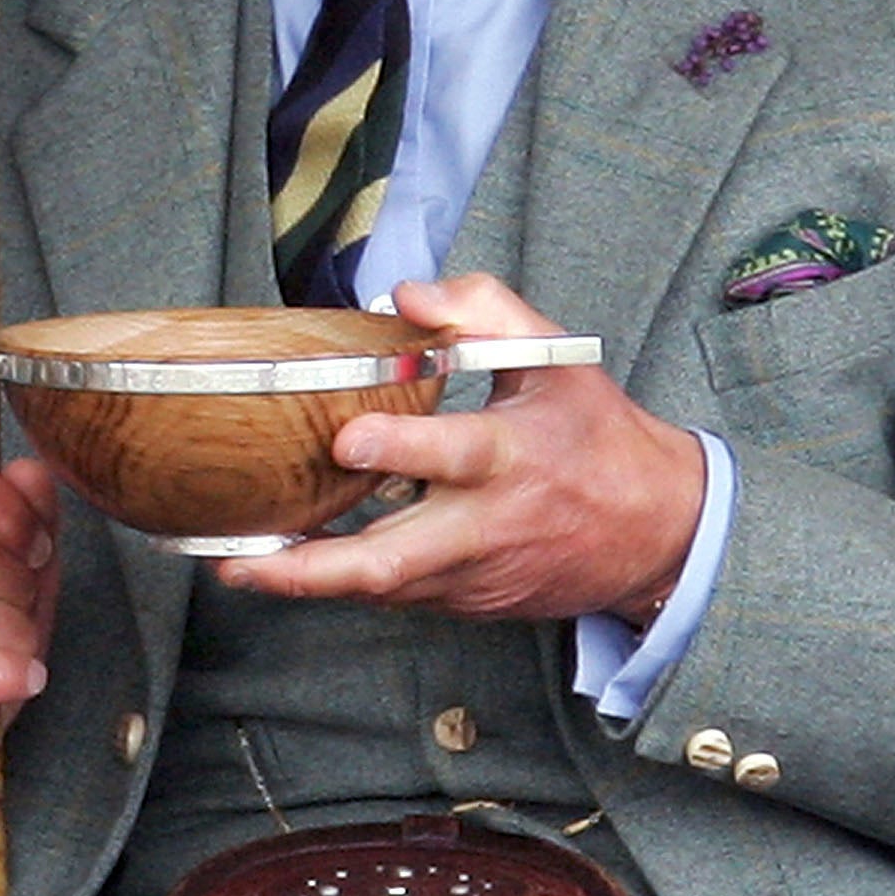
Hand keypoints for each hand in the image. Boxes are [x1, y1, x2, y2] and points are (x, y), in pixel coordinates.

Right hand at [0, 456, 59, 874]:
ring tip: (12, 660)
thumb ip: (24, 523)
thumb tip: (32, 471)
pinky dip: (0, 677)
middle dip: (19, 591)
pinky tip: (15, 684)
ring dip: (14, 642)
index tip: (36, 551)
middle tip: (20, 622)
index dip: (12, 513)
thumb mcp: (8, 584)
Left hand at [214, 273, 703, 622]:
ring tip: (235, 564)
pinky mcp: (466, 601)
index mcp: (512, 456)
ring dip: (306, 582)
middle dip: (313, 567)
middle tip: (242, 558)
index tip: (346, 439)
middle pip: (394, 559)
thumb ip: (483, 309)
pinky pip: (396, 595)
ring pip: (382, 589)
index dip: (399, 449)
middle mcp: (487, 524)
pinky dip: (343, 584)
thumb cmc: (598, 437)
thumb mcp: (557, 359)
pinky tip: (287, 566)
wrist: (660, 534)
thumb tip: (403, 294)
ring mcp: (473, 573)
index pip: (453, 454)